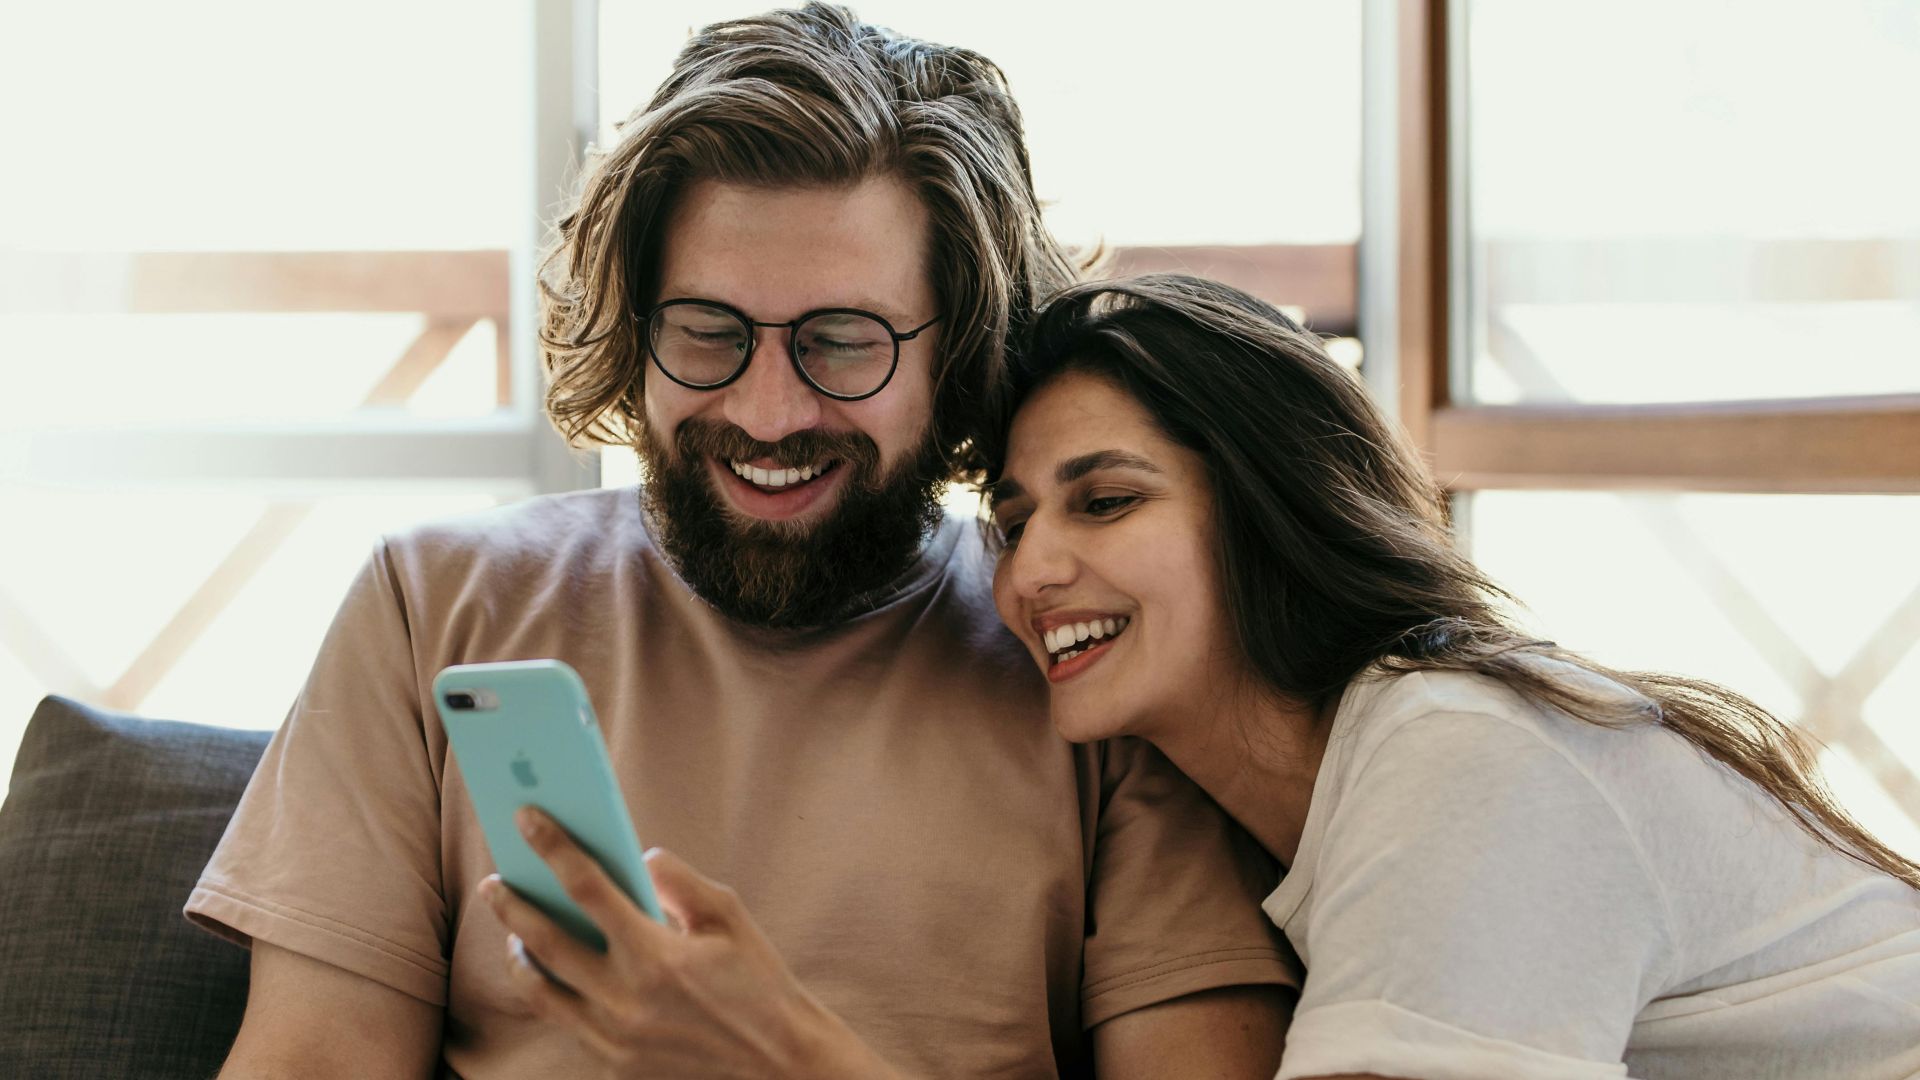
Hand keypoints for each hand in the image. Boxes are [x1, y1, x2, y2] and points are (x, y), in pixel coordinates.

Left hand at [480, 807, 899, 1079]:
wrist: (777, 1063)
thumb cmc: (758, 983)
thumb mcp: (729, 918)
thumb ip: (678, 881)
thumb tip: (638, 858)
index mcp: (656, 955)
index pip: (586, 887)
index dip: (552, 847)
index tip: (527, 817)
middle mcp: (625, 998)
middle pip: (544, 940)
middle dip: (512, 904)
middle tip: (494, 881)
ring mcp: (613, 1036)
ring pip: (541, 989)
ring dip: (519, 952)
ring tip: (514, 929)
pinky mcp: (612, 1061)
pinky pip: (565, 1019)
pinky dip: (550, 989)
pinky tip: (549, 970)